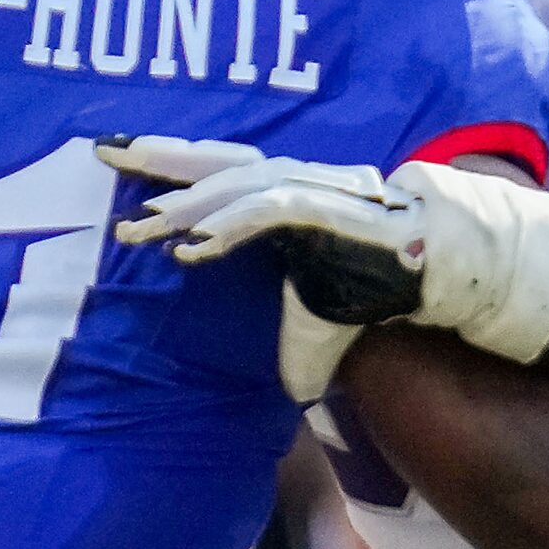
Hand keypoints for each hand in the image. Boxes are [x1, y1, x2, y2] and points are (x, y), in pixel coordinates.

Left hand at [102, 135, 548, 399]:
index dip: (172, 172)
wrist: (445, 270)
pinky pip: (271, 211)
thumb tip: (286, 394)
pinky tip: (190, 247)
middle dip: (162, 160)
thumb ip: (295, 344)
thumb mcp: (318, 326)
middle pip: (219, 162)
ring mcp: (318, 190)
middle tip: (103, 154)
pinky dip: (228, 225)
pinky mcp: (333, 208)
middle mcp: (298, 184)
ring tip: (139, 226)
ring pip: (239, 184)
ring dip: (186, 203)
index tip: (119, 169)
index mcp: (287, 201)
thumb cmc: (380, 290)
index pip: (221, 176)